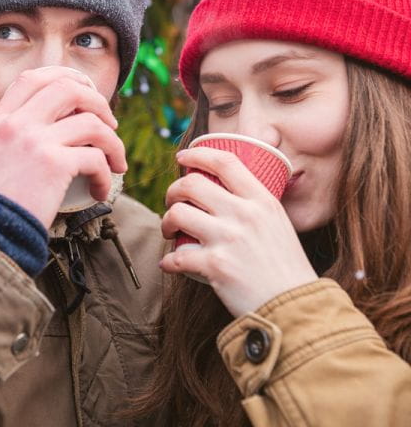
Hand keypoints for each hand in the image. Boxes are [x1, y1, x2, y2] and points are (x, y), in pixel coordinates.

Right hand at [0, 66, 126, 228]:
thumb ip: (12, 137)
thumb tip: (52, 126)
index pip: (33, 78)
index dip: (65, 77)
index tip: (85, 92)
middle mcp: (15, 124)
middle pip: (68, 88)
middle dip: (98, 102)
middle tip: (110, 125)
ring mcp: (34, 141)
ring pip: (91, 123)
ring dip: (113, 142)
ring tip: (116, 162)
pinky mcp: (53, 165)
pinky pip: (95, 158)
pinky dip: (105, 174)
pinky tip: (100, 189)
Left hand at [159, 147, 317, 316]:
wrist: (295, 307)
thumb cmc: (285, 268)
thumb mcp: (279, 225)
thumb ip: (255, 208)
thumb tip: (226, 194)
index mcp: (263, 201)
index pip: (225, 162)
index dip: (199, 154)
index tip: (183, 157)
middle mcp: (245, 214)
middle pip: (191, 184)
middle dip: (173, 191)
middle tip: (172, 203)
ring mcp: (228, 239)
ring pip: (177, 214)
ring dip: (166, 222)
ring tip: (170, 231)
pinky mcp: (215, 265)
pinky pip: (176, 256)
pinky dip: (168, 261)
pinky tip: (170, 264)